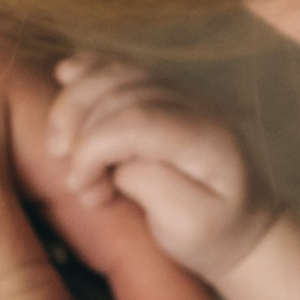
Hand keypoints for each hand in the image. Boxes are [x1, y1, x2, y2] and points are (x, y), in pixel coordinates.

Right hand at [41, 54, 279, 281]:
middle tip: (72, 180)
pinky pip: (120, 66)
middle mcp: (194, 104)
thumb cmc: (214, 232)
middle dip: (78, 131)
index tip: (80, 184)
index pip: (136, 119)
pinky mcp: (162, 92)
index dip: (94, 146)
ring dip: (74, 103)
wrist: (240, 225)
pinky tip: (65, 75)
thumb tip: (119, 163)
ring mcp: (179, 92)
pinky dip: (89, 70)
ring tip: (59, 148)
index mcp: (205, 137)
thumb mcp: (189, 226)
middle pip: (119, 91)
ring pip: (114, 73)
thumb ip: (154, 188)